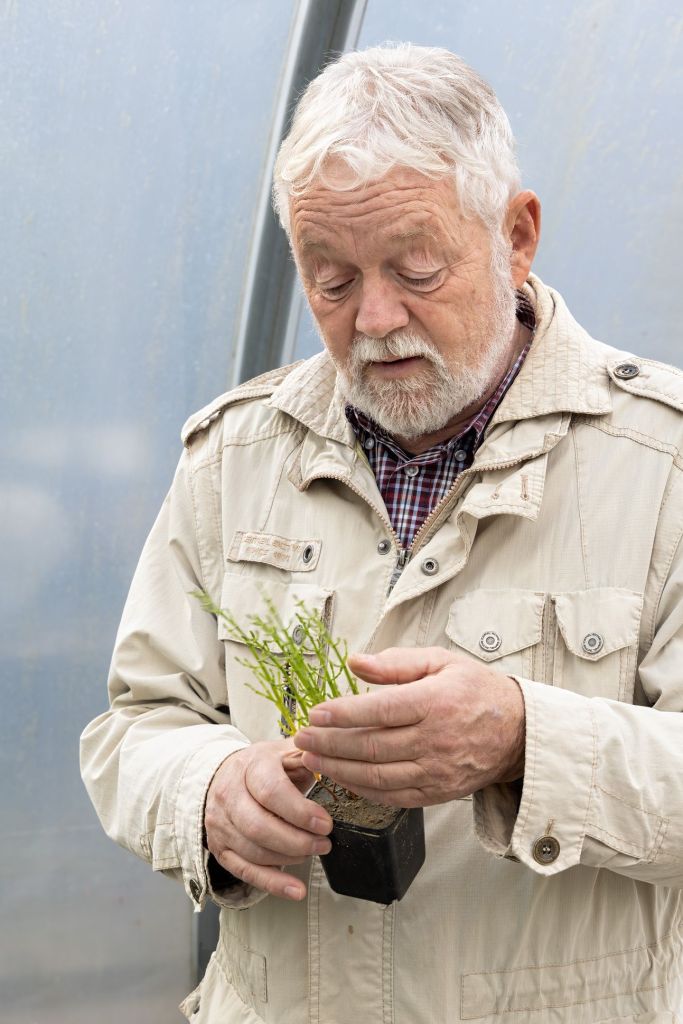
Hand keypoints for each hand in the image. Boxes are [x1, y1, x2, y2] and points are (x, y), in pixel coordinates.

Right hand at [204, 738, 332, 899]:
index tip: (326, 824)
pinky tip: (296, 890)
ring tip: (314, 852)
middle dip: (297, 840)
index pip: (270, 791)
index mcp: (250, 766)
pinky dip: (272, 884)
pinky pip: (245, 871)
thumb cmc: (265, 766)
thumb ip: (306, 754)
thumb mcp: (284, 751)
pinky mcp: (221, 848)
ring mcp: (221, 823)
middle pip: (259, 826)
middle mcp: (229, 794)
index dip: (300, 812)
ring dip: (289, 858)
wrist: (224, 775)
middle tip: (324, 843)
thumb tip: (328, 753)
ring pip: (253, 850)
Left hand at [293, 647, 524, 806]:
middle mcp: (435, 740)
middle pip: (372, 746)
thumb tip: (355, 663)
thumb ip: (397, 662)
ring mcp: (437, 770)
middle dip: (330, 743)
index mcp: (435, 702)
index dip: (342, 714)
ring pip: (378, 776)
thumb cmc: (476, 690)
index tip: (314, 712)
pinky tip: (341, 777)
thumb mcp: (442, 661)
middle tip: (301, 736)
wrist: (517, 731)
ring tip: (311, 758)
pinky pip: (392, 796)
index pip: (379, 710)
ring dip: (338, 769)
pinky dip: (362, 789)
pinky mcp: (437, 793)